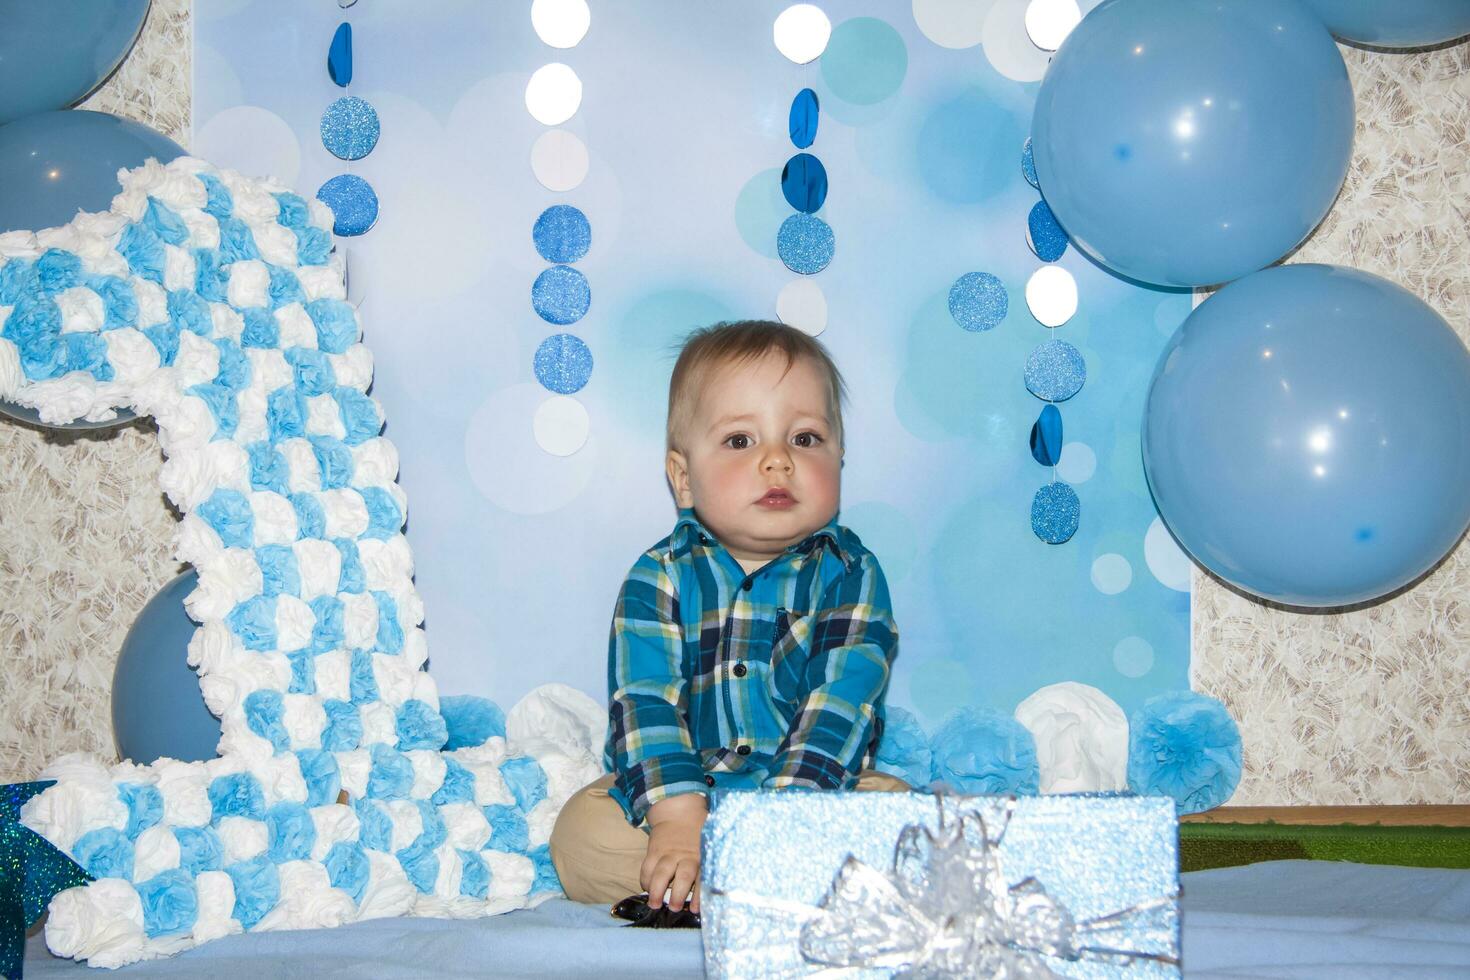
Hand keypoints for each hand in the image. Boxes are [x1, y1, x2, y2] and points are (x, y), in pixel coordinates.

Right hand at [642, 793, 706, 913]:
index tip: (696, 910)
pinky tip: (647, 888)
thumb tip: (719, 890)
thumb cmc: (699, 833)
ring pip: (661, 873)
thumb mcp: (710, 846)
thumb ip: (711, 864)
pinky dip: (645, 879)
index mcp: (703, 857)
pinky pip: (647, 866)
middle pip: (683, 876)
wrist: (680, 811)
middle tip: (674, 908)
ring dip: (656, 890)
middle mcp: (686, 856)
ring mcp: (669, 853)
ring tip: (654, 904)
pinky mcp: (654, 849)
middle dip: (678, 894)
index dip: (699, 896)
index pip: (703, 879)